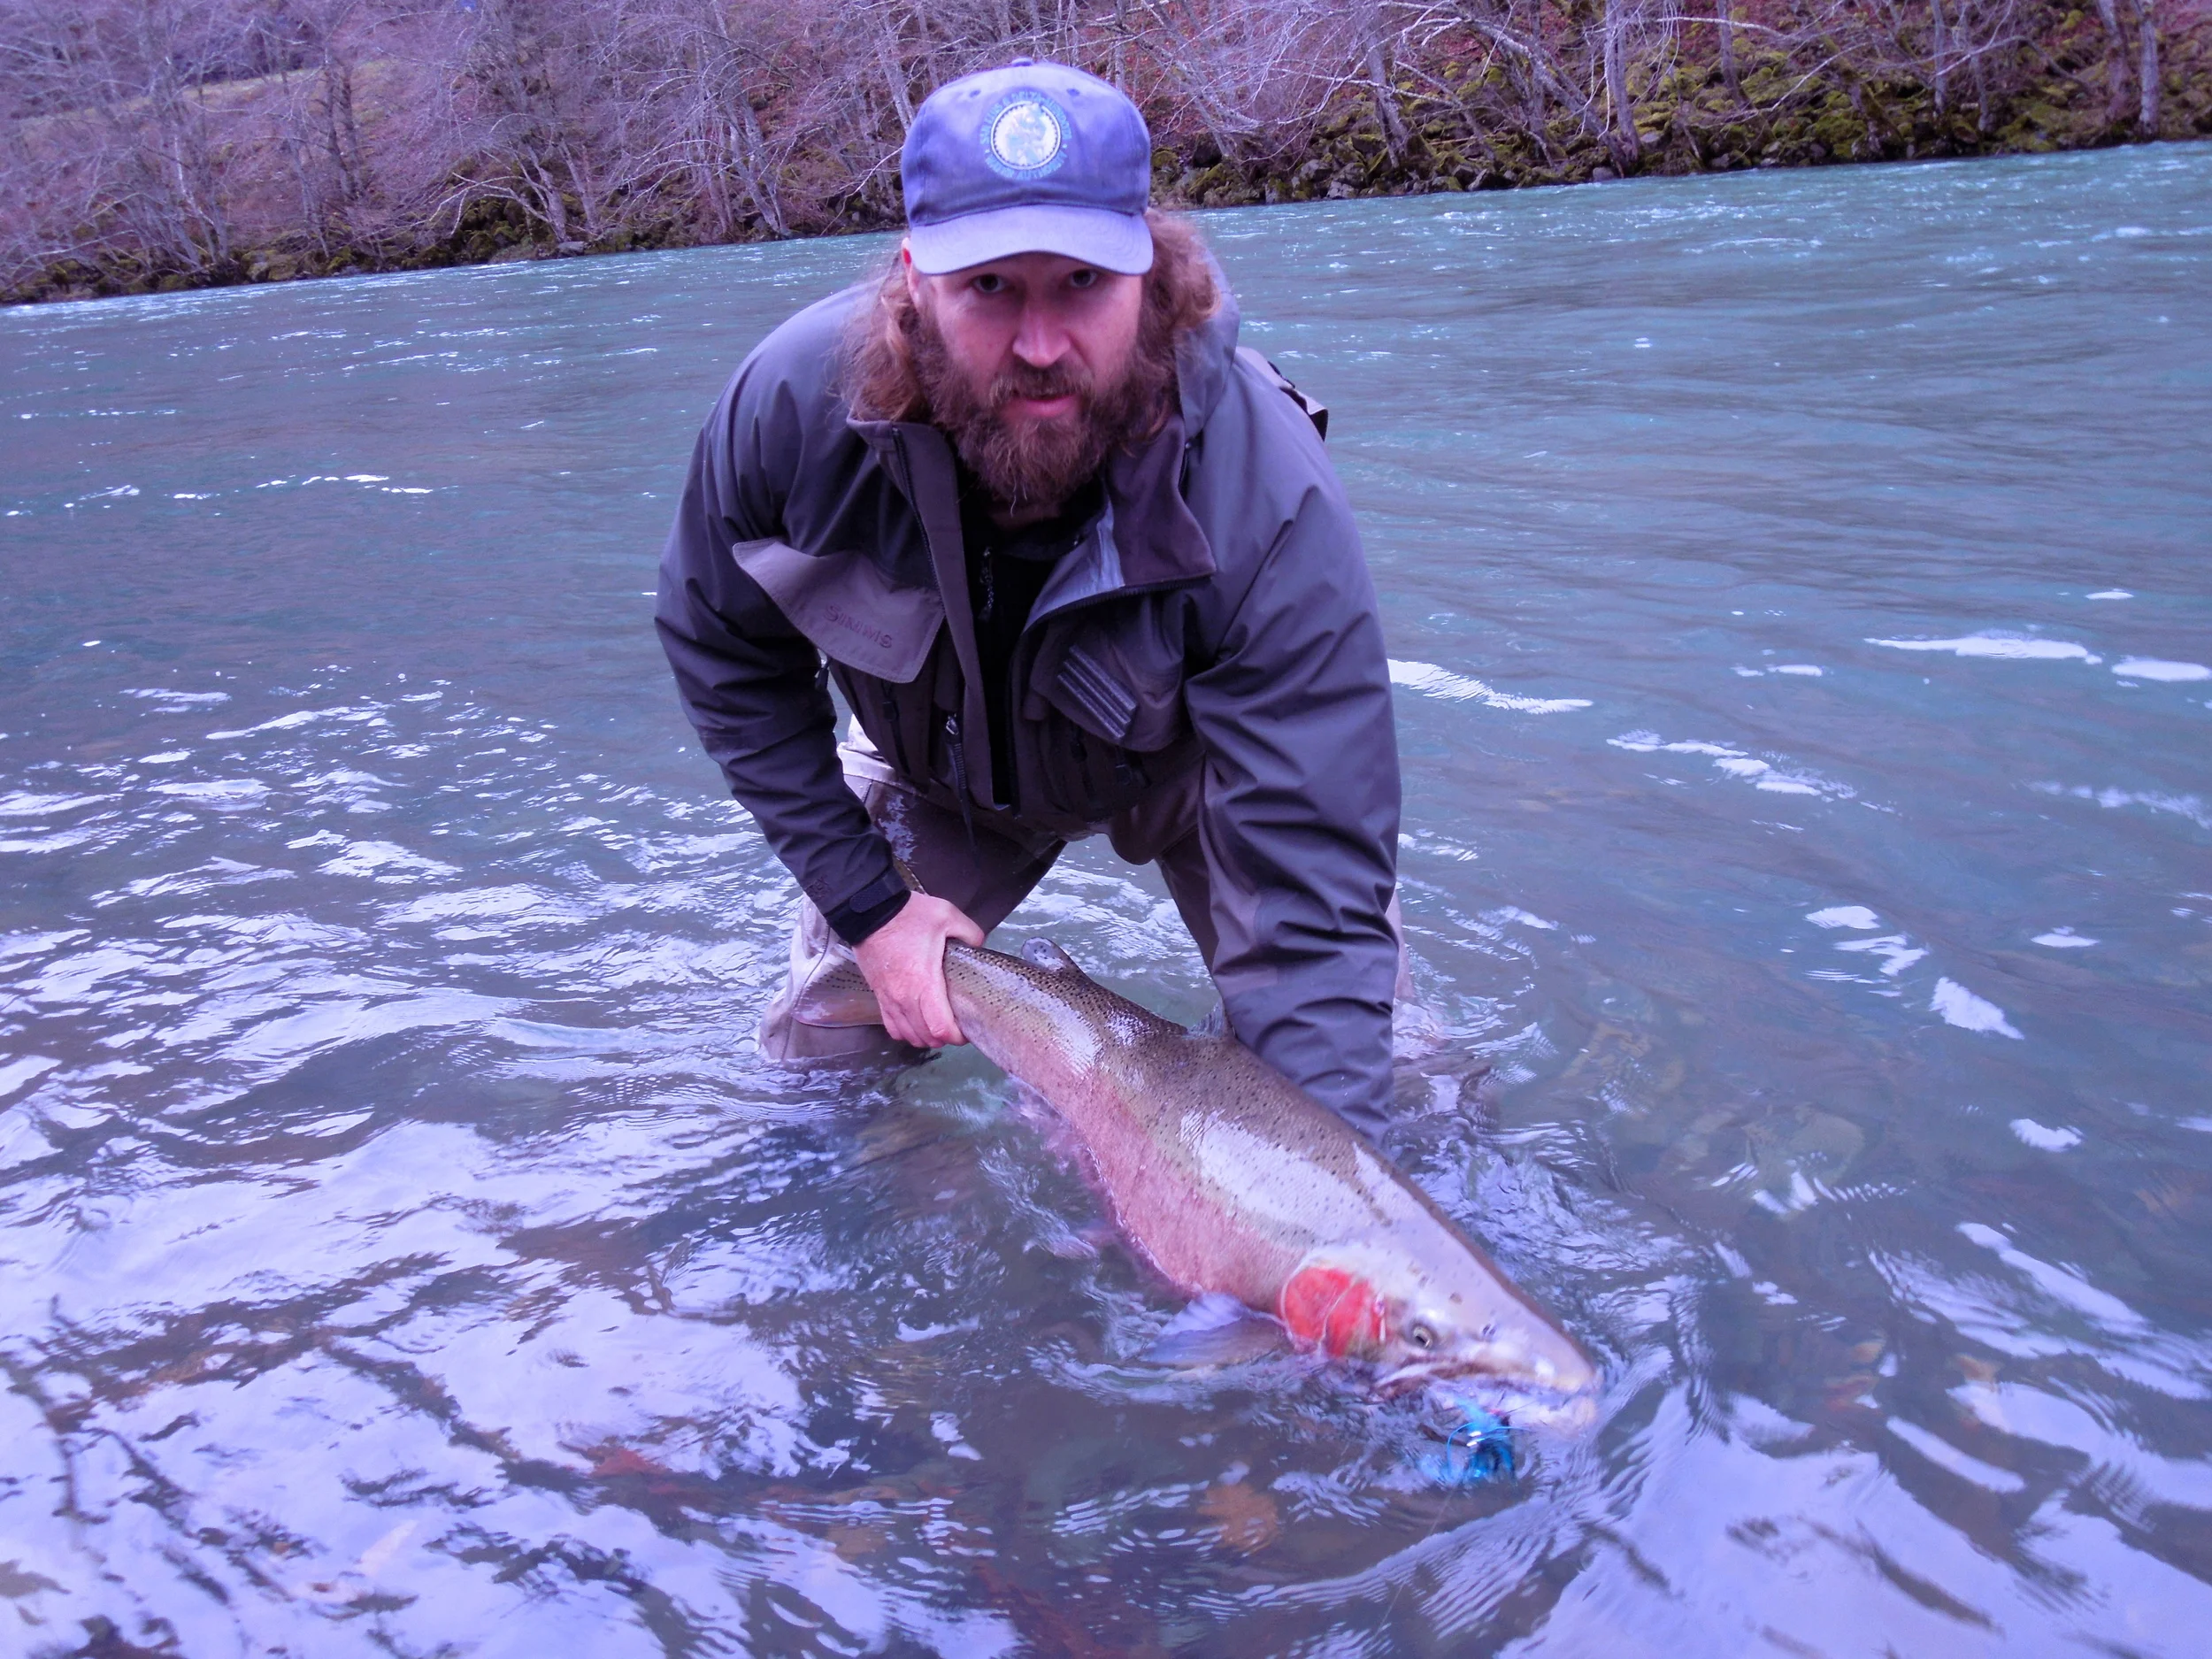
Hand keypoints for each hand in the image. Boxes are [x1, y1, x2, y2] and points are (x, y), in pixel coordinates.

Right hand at [852, 893, 984, 1047]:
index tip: (967, 1030)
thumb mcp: (948, 916)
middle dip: (944, 1038)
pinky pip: (891, 1026)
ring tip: (937, 1026)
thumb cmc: (909, 916)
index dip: (956, 1036)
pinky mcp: (878, 996)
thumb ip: (970, 932)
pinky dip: (905, 1031)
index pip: (940, 1028)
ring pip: (908, 1035)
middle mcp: (904, 998)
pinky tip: (915, 1023)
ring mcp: (889, 999)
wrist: (870, 912)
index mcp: (924, 982)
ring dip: (925, 1037)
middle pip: (926, 1037)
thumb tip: (979, 946)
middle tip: (957, 1027)